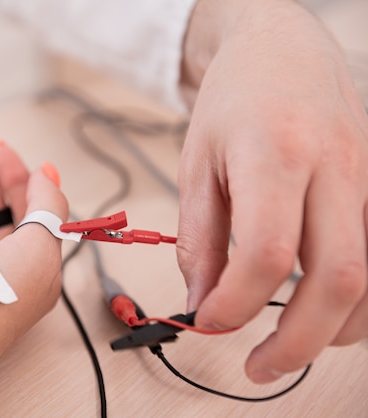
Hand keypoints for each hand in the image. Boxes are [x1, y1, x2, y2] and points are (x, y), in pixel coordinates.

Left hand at [177, 0, 367, 382]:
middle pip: (339, 278)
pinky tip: (322, 309)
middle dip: (298, 342)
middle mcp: (337, 166)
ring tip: (286, 343)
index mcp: (276, 152)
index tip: (207, 322)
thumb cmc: (234, 100)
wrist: (282, 50)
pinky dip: (356, 301)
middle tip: (258, 368)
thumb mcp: (198, 163)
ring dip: (332, 329)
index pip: (267, 253)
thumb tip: (203, 301)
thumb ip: (200, 237)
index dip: (236, 304)